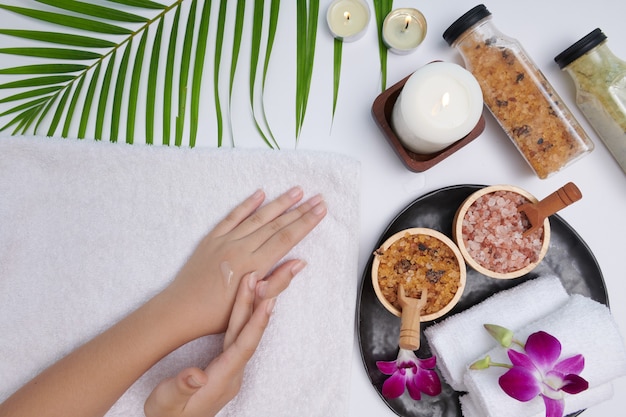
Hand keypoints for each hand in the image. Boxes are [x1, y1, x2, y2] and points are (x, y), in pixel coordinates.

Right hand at [144, 264, 294, 416]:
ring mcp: (230, 371)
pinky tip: (249, 304)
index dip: (255, 324)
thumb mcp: (165, 404)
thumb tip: (196, 376)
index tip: (267, 302)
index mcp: (221, 381)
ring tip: (260, 283)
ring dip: (252, 308)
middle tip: (262, 278)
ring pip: (244, 335)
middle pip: (247, 335)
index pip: (242, 348)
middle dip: (255, 305)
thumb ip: (181, 388)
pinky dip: (244, 319)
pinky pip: (239, 338)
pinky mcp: (225, 368)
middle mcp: (231, 375)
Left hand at [160, 186, 325, 339]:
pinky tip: (260, 194)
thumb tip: (301, 262)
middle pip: (277, 224)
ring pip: (258, 217)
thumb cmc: (217, 316)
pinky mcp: (212, 239)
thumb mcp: (252, 305)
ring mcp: (225, 241)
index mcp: (253, 266)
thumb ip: (278, 283)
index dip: (306, 223)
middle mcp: (241, 248)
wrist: (180, 311)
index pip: (286, 238)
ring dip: (279, 203)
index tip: (321, 210)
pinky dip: (247, 204)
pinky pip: (233, 217)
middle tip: (318, 198)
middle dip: (300, 210)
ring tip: (297, 191)